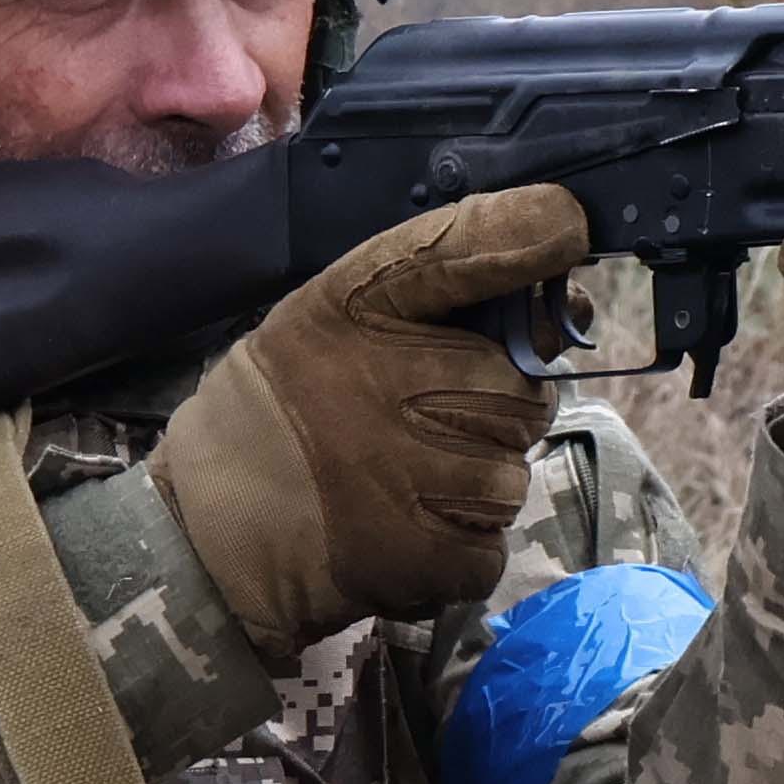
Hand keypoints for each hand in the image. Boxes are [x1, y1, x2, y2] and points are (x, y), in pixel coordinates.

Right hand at [147, 182, 590, 650]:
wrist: (211, 534)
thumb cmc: (285, 413)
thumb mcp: (338, 321)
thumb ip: (449, 302)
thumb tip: (572, 310)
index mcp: (357, 308)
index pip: (457, 250)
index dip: (523, 235)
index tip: (567, 228)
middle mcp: (391, 381)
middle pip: (521, 392)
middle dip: (493, 416)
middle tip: (422, 430)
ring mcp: (414, 474)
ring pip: (510, 477)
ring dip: (471, 490)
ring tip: (398, 488)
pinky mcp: (429, 555)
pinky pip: (489, 548)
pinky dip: (456, 553)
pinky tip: (399, 535)